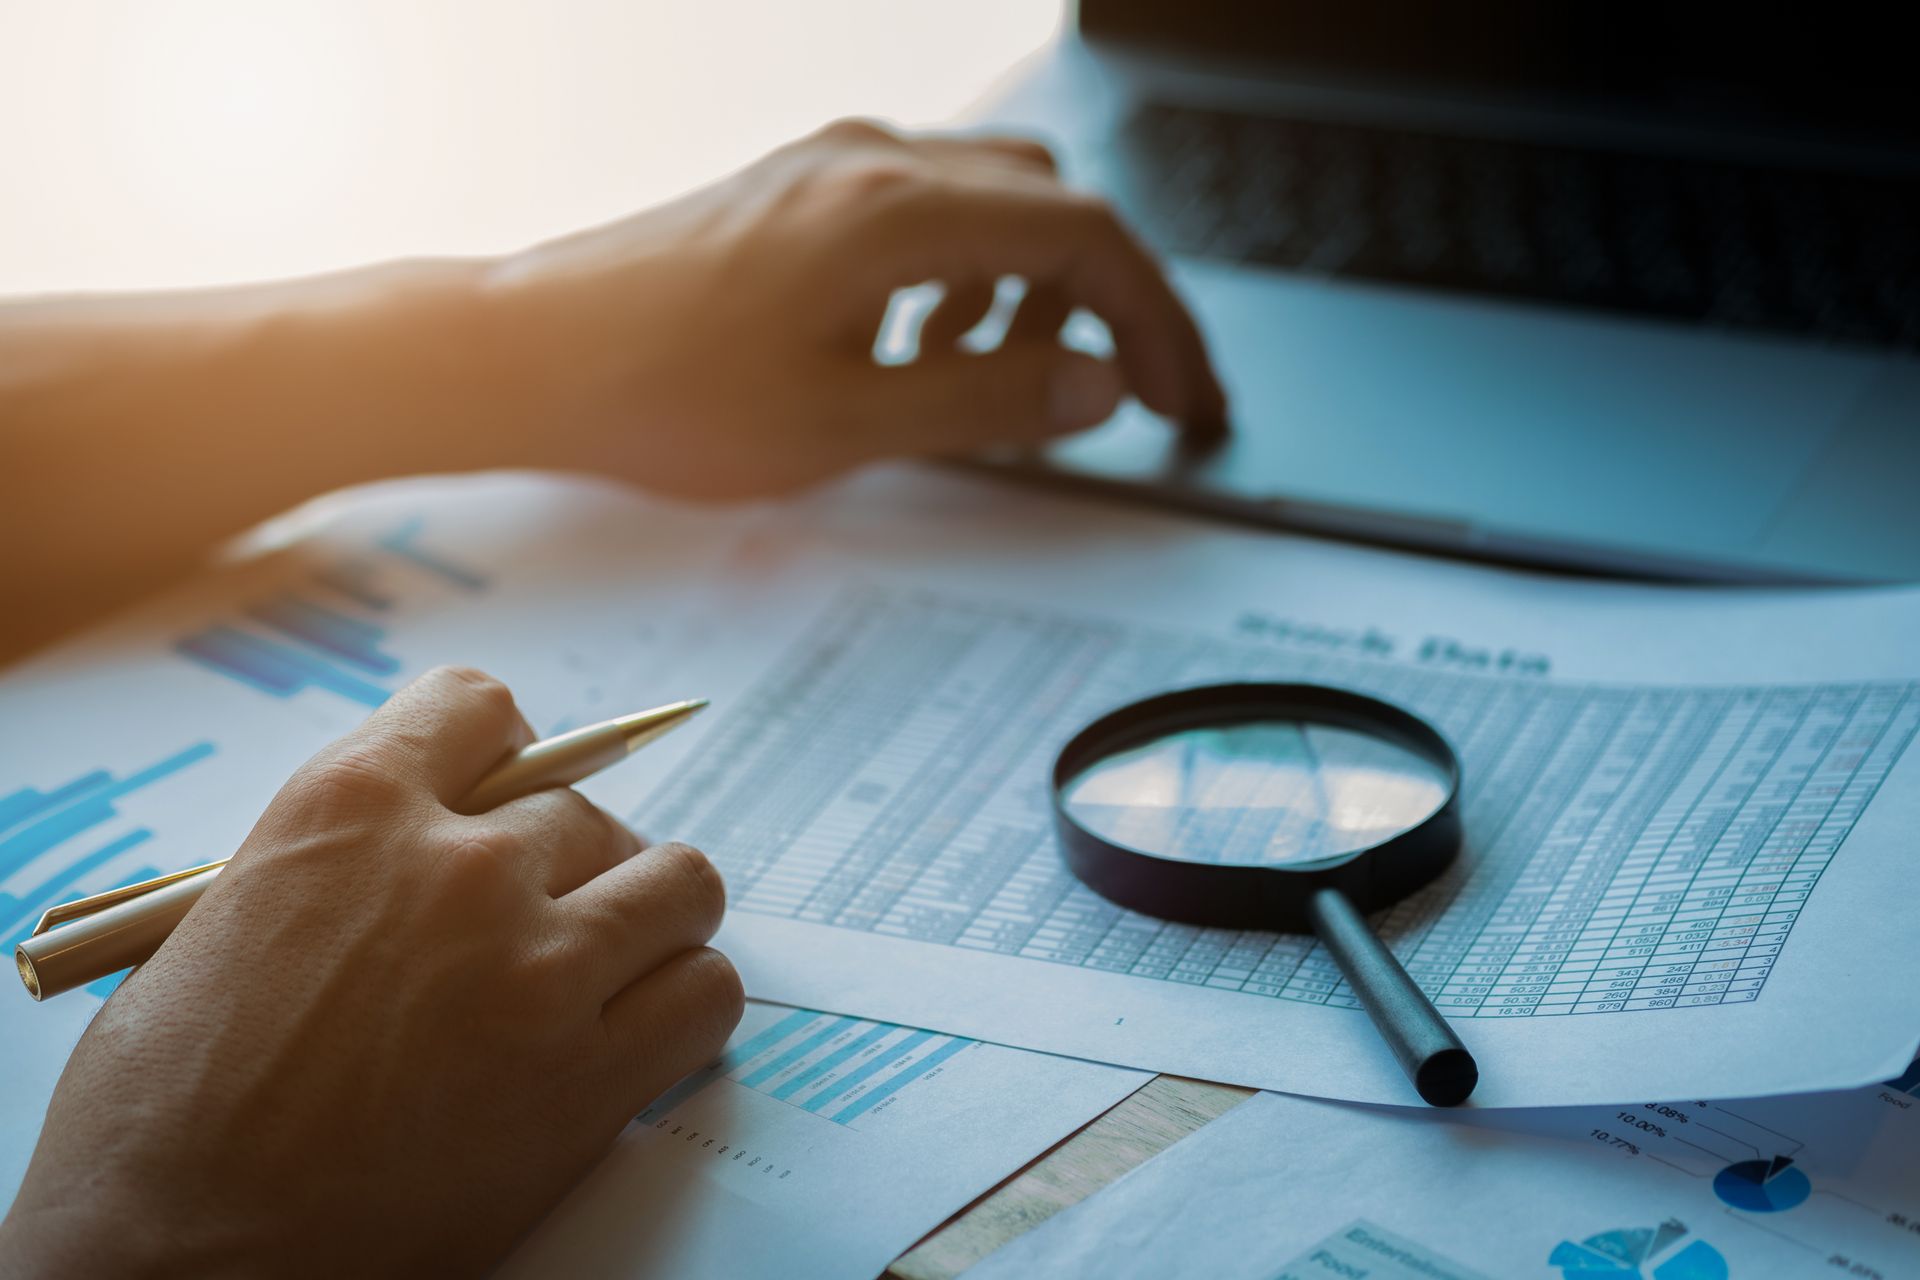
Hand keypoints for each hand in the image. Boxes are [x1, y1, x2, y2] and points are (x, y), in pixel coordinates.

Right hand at [0, 667, 742, 1276]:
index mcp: (348, 808)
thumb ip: (337, 862)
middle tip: (543, 920)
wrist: (178, 1264)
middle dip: (569, 862)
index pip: (477, 706)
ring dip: (652, 917)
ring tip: (615, 963)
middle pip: (584, 809)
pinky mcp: (590, 1077)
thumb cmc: (162, 1118)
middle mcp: (458, 867)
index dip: (499, 750)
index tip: (506, 790)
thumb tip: (420, 843)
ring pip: (678, 882)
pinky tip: (642, 1034)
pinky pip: (706, 993)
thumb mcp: (218, 926)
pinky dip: (687, 1005)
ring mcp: (538, 968)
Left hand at [481, 118, 1227, 498]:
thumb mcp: (845, 426)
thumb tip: (1094, 386)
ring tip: (999, 391)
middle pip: (1053, 206)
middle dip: (1107, 302)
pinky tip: (922, 356)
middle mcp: (874, 165)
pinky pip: (926, 219)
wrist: (526, 356)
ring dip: (1028, 295)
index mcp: (897, 213)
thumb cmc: (660, 394)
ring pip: (992, 206)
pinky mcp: (801, 196)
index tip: (1182, 398)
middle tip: (1128, 395)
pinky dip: (964, 284)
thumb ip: (985, 402)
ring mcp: (834, 171)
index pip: (1086, 238)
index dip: (1154, 322)